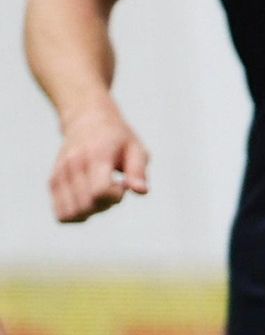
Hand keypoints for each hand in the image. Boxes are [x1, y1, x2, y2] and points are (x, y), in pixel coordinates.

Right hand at [50, 102, 148, 222]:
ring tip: (99, 195)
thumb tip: (141, 192)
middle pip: (86, 207)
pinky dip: (77, 214)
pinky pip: (61, 214)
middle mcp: (74, 166)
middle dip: (105, 206)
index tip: (122, 184)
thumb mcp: (136, 147)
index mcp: (97, 156)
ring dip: (89, 213)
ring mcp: (60, 175)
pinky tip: (88, 198)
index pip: (100, 191)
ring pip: (70, 214)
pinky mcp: (53, 182)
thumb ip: (138, 170)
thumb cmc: (117, 137)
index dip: (116, 196)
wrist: (86, 119)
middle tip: (113, 189)